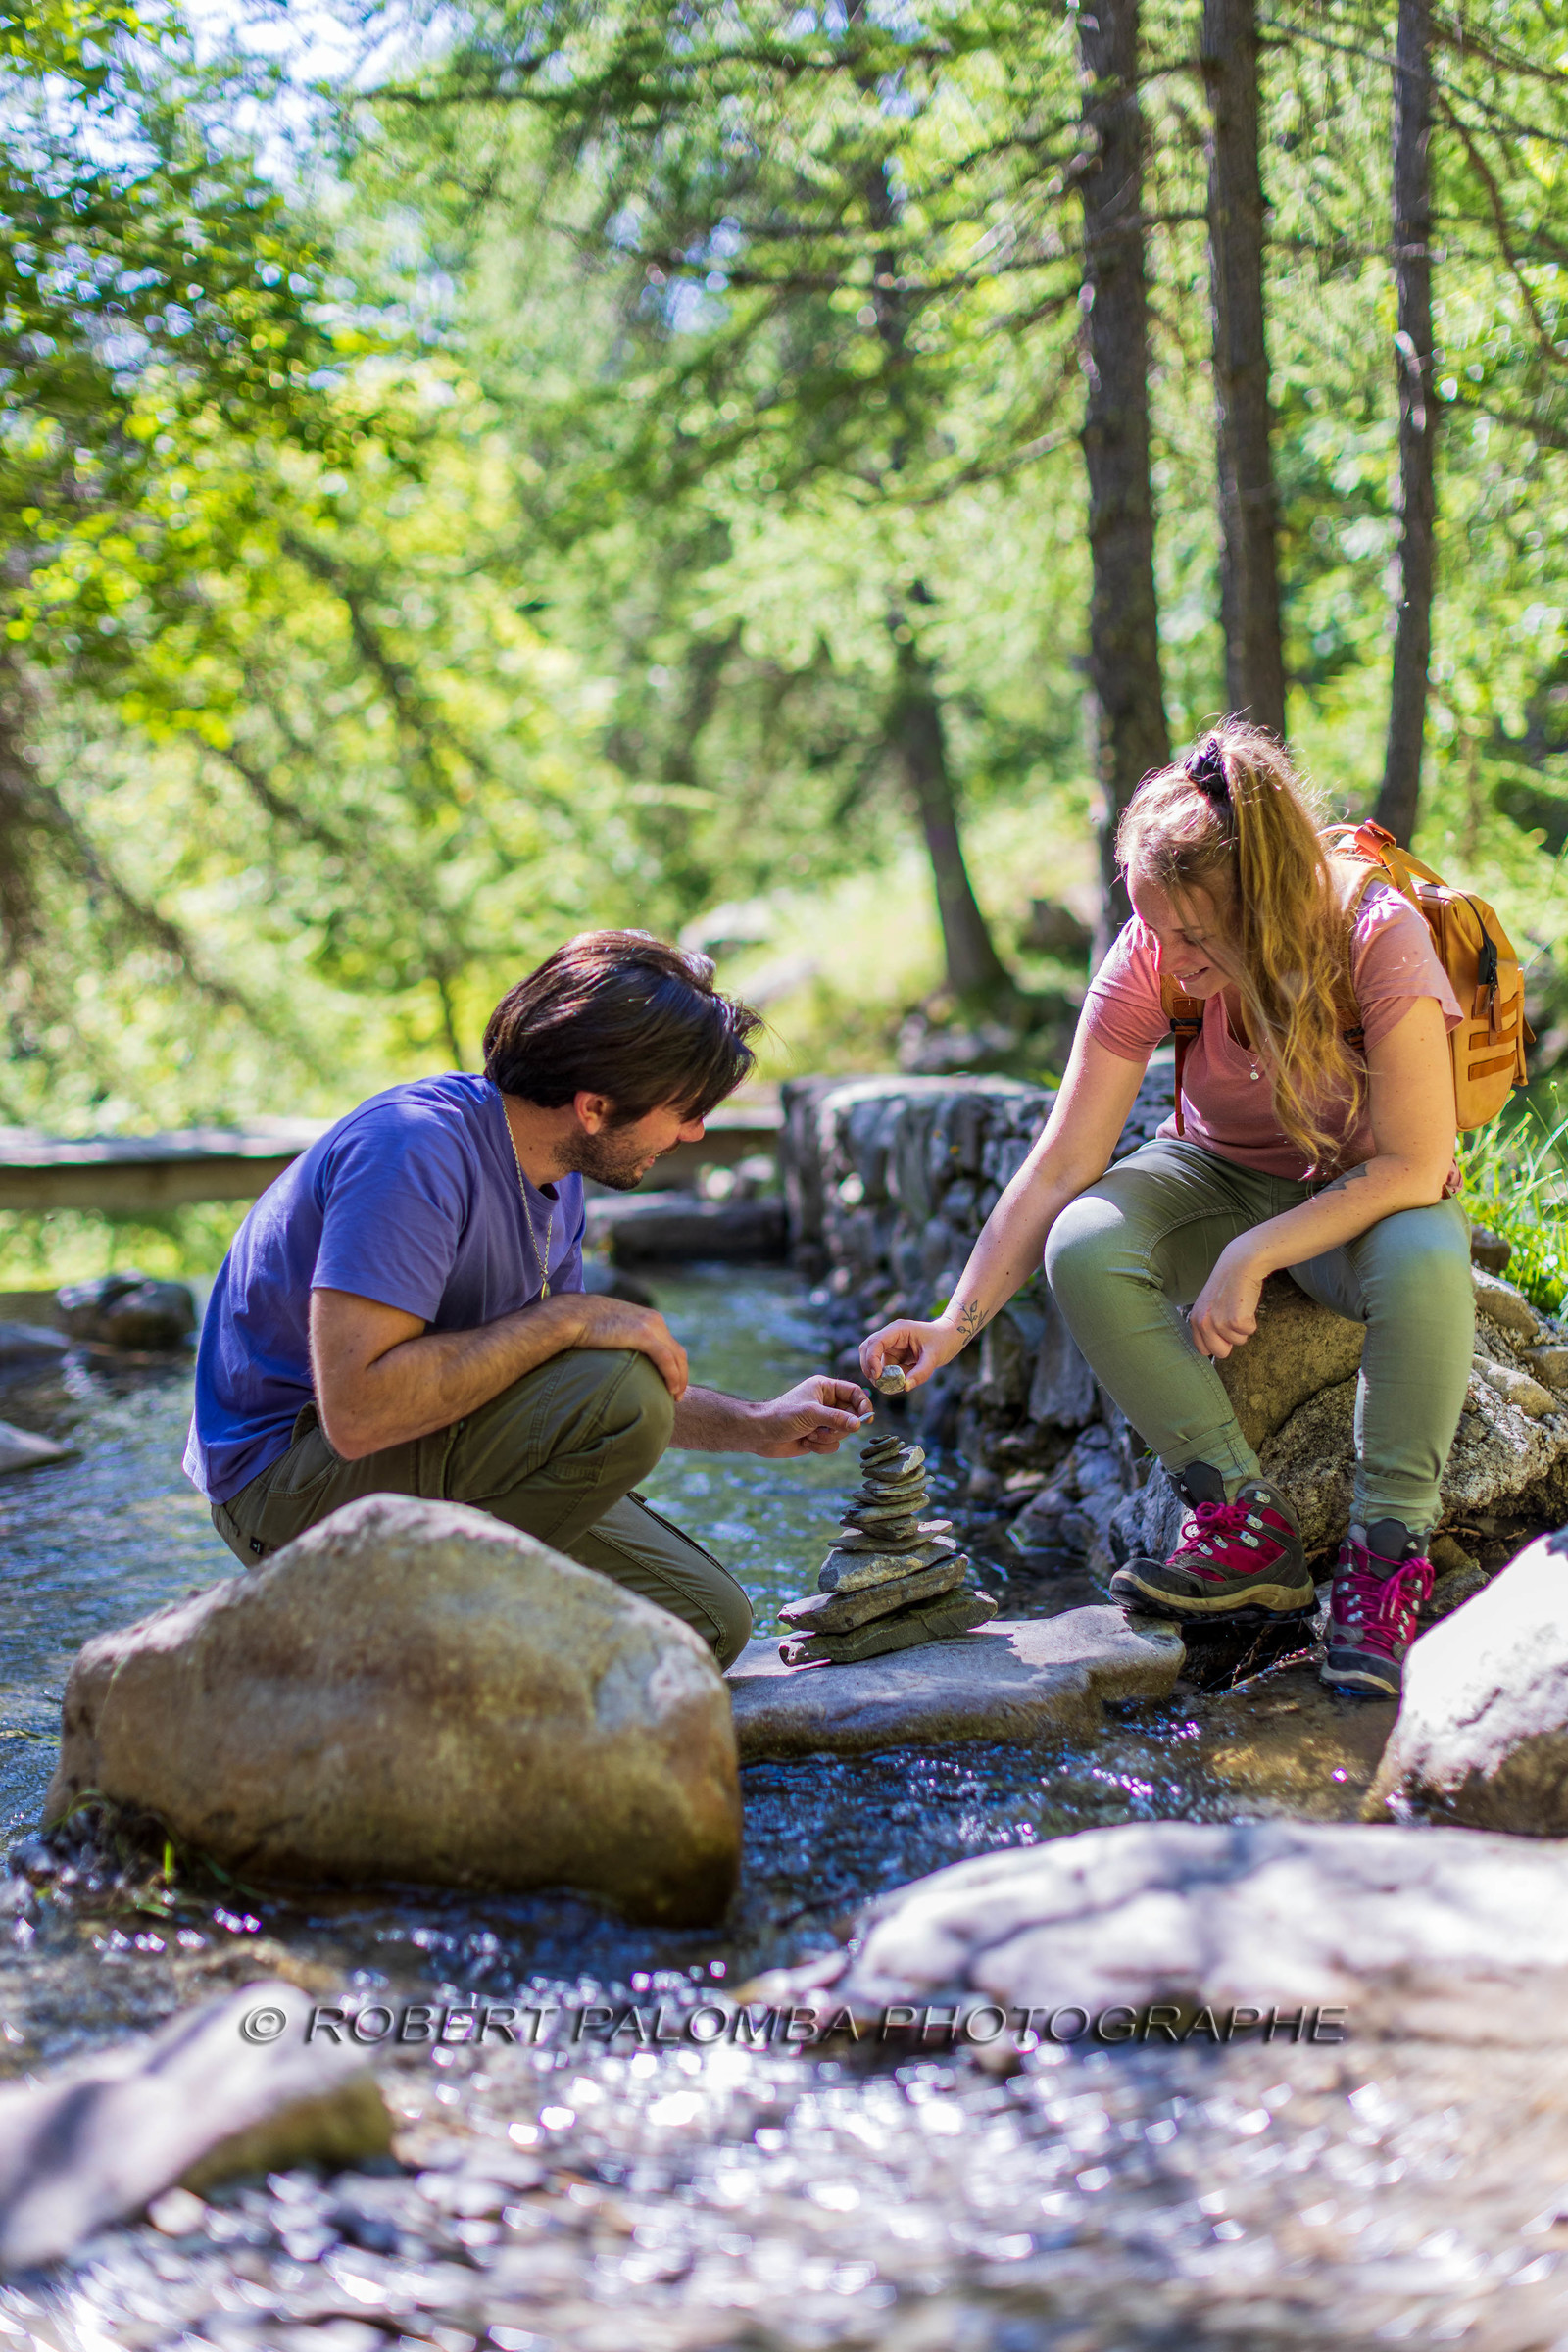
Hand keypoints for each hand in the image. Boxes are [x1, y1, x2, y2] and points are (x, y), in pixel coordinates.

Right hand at [565, 1292, 688, 1398]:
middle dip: (681, 1374)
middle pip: (678, 1351)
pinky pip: (666, 1359)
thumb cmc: (583, 1325)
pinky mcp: (643, 1335)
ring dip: (680, 1379)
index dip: (674, 1365)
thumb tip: (619, 1358)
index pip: (670, 1344)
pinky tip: (671, 1390)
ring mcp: (650, 1326)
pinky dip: (673, 1375)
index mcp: (648, 1318)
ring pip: (676, 1357)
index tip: (671, 1384)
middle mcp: (654, 1320)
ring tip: (676, 1397)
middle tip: (678, 1395)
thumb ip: (621, 1340)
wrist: (571, 1316)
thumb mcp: (610, 1330)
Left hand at [744, 1375, 869, 1456]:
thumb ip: (837, 1418)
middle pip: (851, 1415)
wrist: (761, 1435)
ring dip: (827, 1438)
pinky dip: (821, 1447)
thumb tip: (859, 1424)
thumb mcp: (811, 1413)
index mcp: (825, 1388)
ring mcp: (823, 1421)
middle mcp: (826, 1403)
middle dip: (840, 1427)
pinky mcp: (819, 1437)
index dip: (863, 1405)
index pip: (854, 1393)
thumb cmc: (782, 1416)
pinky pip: (833, 1445)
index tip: (867, 1419)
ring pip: (843, 1432)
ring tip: (810, 1435)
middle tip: (827, 1430)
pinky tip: (805, 1442)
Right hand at [859, 1318, 961, 1392]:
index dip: (871, 1359)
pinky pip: (884, 1369)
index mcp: (897, 1330)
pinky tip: (903, 1380)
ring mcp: (890, 1346)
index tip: (878, 1376)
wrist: (949, 1338)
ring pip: (874, 1362)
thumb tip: (905, 1387)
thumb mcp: (934, 1358)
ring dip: (881, 1375)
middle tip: (881, 1384)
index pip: (875, 1342)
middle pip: (867, 1350)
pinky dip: (889, 1378)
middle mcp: (890, 1336)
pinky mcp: (893, 1355)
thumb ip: (920, 1373)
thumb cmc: (943, 1342)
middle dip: (870, 1368)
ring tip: (898, 1383)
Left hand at [1189, 1243, 1264, 1359]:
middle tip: (1234, 1320)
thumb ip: (1209, 1324)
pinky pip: (1249, 1331)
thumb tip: (1219, 1347)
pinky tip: (1246, 1304)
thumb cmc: (1228, 1285)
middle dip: (1231, 1342)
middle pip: (1220, 1353)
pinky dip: (1252, 1321)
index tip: (1224, 1333)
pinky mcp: (1236, 1321)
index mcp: (1195, 1320)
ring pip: (1238, 1341)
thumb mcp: (1209, 1305)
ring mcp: (1219, 1323)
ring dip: (1242, 1327)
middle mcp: (1203, 1323)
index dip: (1217, 1344)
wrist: (1240, 1264)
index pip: (1203, 1350)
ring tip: (1239, 1306)